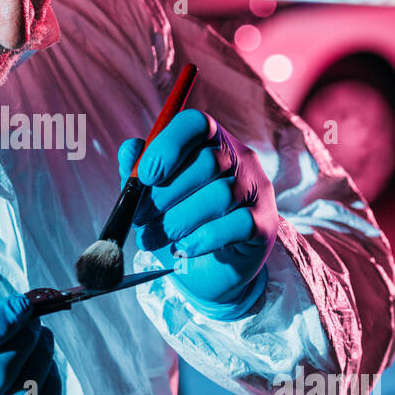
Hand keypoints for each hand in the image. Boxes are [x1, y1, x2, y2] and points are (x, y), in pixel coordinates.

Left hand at [118, 109, 277, 312]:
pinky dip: (204, 238)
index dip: (168, 146)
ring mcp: (257, 190)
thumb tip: (130, 151)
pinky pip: (238, 224)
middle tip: (140, 219)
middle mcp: (240, 159)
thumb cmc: (179, 222)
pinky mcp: (265, 223)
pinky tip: (182, 249)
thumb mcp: (153, 195)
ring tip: (153, 239)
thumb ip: (139, 171)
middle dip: (165, 195)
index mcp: (211, 141)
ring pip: (221, 195)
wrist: (208, 271)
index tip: (145, 176)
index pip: (196, 124)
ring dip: (178, 221)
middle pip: (208, 162)